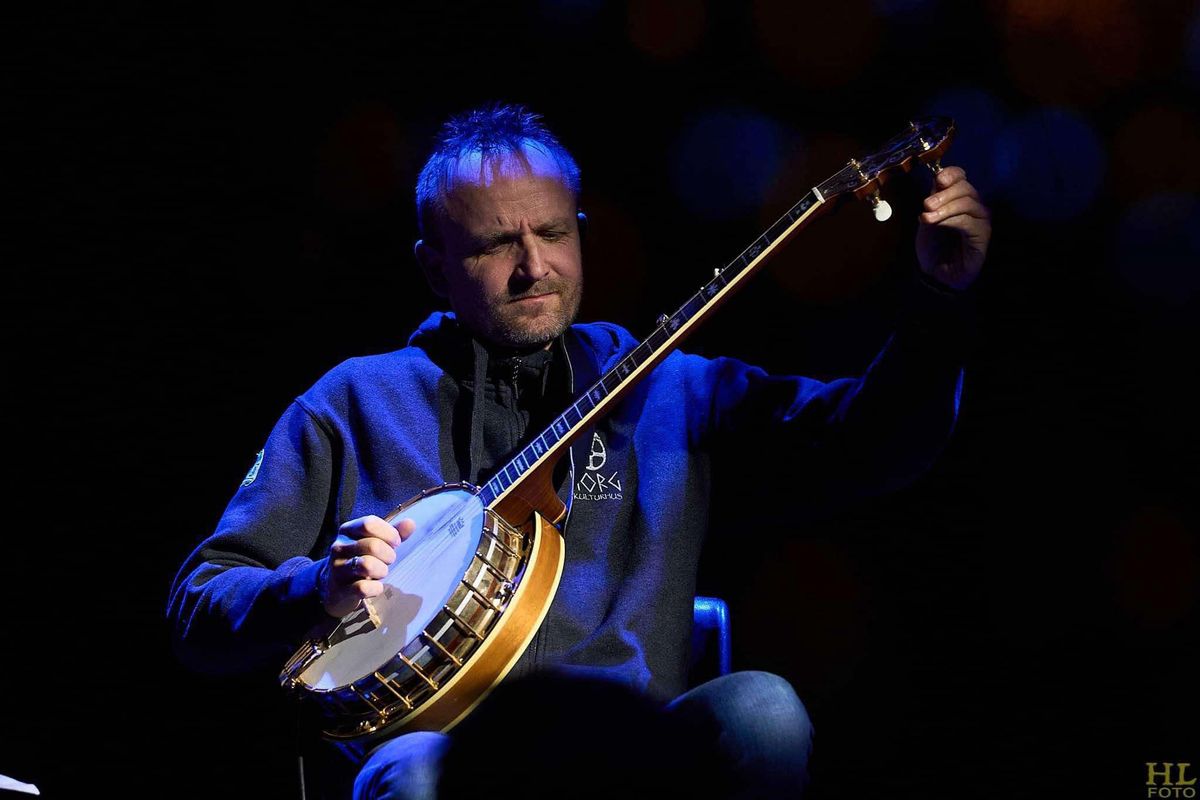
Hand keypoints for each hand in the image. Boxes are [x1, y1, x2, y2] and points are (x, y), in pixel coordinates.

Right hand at [320, 515, 415, 617]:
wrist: (333, 588)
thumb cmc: (360, 559)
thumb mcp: (374, 541)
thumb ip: (393, 533)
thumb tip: (410, 523)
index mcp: (347, 530)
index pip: (369, 523)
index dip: (388, 533)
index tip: (395, 542)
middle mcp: (339, 547)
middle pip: (373, 545)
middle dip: (388, 555)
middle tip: (388, 561)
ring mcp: (338, 568)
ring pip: (367, 565)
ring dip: (382, 570)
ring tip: (381, 572)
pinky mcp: (340, 589)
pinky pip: (364, 588)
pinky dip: (376, 589)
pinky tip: (375, 587)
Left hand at [915, 166, 990, 290]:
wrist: (935, 274)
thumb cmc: (933, 247)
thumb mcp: (927, 219)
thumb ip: (933, 200)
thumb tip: (937, 180)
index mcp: (958, 198)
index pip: (961, 177)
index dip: (951, 174)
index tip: (938, 179)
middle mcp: (973, 206)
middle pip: (965, 188)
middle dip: (944, 194)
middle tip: (926, 205)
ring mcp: (980, 220)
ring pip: (968, 203)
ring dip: (945, 208)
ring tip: (927, 218)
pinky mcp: (983, 235)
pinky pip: (970, 221)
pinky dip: (952, 220)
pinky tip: (939, 224)